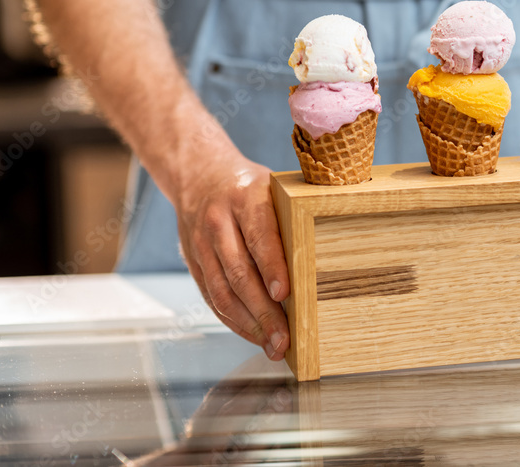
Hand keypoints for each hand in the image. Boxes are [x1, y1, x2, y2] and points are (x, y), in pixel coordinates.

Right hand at [174, 150, 291, 359]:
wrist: (198, 174)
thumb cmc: (248, 185)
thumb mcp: (272, 187)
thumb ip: (292, 215)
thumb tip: (326, 255)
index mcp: (246, 199)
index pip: (259, 236)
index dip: (272, 266)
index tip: (284, 293)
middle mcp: (219, 222)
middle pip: (240, 272)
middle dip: (263, 311)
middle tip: (284, 338)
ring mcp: (201, 244)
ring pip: (222, 291)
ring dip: (248, 324)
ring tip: (271, 345)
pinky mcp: (192, 262)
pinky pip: (211, 297)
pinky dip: (232, 320)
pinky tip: (252, 334)